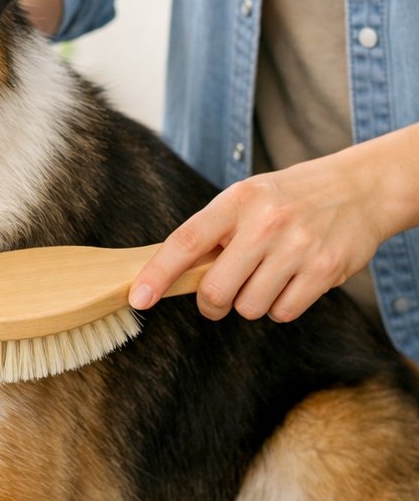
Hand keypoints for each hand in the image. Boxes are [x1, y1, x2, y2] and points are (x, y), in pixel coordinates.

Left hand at [127, 133, 418, 323]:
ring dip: (252, 303)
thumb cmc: (292, 197)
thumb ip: (214, 232)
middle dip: (213, 303)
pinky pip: (283, 313)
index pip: (186, 242)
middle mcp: (266, 222)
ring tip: (268, 276)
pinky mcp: (324, 270)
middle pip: (216, 291)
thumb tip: (169, 274)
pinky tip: (292, 282)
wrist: (362, 187)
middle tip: (221, 295)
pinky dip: (282, 307)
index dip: (158, 274)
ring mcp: (297, 247)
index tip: (138, 298)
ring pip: (249, 308)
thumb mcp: (248, 198)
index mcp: (238, 200)